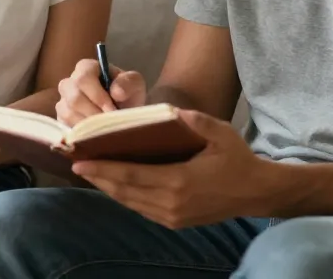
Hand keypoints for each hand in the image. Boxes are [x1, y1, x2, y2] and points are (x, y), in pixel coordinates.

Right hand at [56, 58, 146, 124]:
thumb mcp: (135, 84)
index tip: (112, 110)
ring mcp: (63, 102)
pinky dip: (81, 133)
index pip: (83, 78)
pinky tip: (96, 135)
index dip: (97, 95)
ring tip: (105, 129)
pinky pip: (66, 127)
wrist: (124, 112)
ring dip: (88, 125)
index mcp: (86, 68)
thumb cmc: (128, 94)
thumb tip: (116, 92)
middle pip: (74, 98)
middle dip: (94, 113)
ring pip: (68, 114)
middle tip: (110, 123)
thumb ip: (128, 82)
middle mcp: (70, 82)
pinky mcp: (61, 120)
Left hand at [71, 110, 266, 228]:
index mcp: (179, 180)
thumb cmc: (238, 159)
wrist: (257, 193)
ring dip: (109, 189)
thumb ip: (195, 121)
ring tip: (90, 174)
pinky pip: (142, 210)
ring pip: (131, 203)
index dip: (103, 169)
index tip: (79, 161)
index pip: (131, 175)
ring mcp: (173, 216)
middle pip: (125, 191)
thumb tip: (170, 110)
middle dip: (99, 178)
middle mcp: (171, 202)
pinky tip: (115, 186)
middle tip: (76, 164)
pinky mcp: (176, 222)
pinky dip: (125, 198)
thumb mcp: (221, 133)